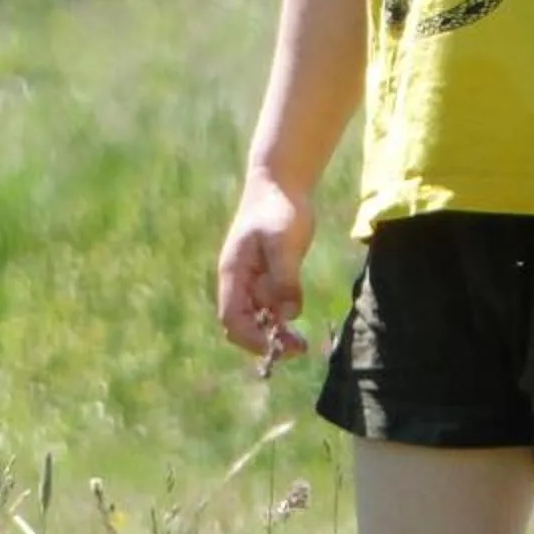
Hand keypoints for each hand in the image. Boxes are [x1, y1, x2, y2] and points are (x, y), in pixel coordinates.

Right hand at [214, 175, 315, 361]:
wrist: (282, 183)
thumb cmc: (278, 209)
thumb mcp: (283, 242)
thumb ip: (285, 278)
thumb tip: (289, 314)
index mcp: (233, 274)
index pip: (232, 318)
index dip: (250, 338)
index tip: (275, 347)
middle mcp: (239, 281)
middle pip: (244, 323)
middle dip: (265, 341)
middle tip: (296, 349)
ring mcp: (254, 278)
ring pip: (259, 316)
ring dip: (275, 332)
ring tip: (301, 344)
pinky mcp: (270, 274)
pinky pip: (271, 304)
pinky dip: (283, 316)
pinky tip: (298, 318)